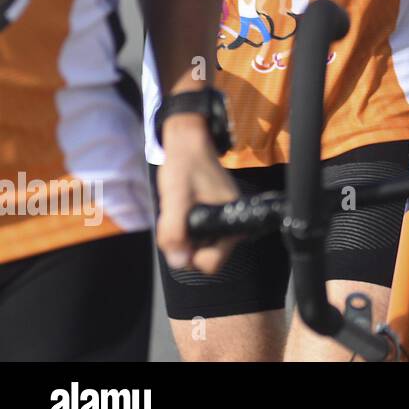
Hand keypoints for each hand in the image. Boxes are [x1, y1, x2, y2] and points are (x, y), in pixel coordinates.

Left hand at [155, 114, 239, 272]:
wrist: (188, 145)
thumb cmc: (184, 168)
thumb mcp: (175, 200)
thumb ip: (175, 233)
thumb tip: (180, 263)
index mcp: (231, 223)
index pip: (212, 263)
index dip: (190, 256)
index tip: (178, 236)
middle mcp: (232, 226)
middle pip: (203, 256)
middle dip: (184, 244)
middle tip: (175, 217)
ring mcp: (223, 221)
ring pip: (197, 246)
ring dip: (182, 234)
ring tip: (178, 209)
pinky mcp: (215, 216)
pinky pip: (197, 235)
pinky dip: (184, 227)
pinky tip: (181, 208)